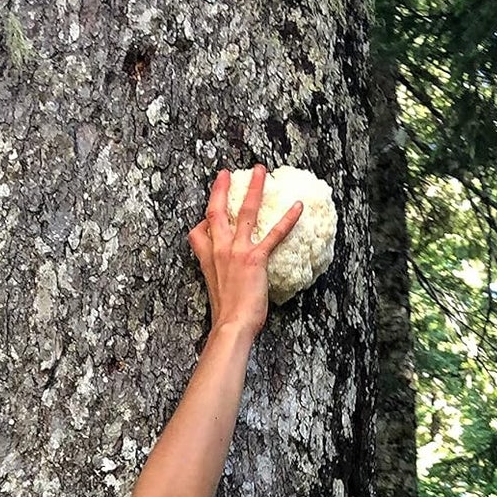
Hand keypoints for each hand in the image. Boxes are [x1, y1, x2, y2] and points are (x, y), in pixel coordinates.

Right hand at [187, 164, 302, 337]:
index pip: (199, 233)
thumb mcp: (215, 291)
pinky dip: (288, 219)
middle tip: (226, 173)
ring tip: (261, 171)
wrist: (231, 325)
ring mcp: (237, 251)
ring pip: (245, 212)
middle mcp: (219, 250)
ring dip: (254, 188)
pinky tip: (297, 206)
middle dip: (220, 189)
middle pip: (216, 211)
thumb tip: (230, 276)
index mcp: (208, 260)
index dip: (203, 222)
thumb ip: (219, 276)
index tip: (208, 217)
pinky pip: (274, 234)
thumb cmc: (226, 314)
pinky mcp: (255, 258)